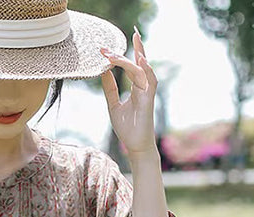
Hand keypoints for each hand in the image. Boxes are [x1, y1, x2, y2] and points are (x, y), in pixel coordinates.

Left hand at [100, 28, 158, 156]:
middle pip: (141, 63)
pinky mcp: (149, 100)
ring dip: (134, 57)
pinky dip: (146, 70)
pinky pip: (150, 81)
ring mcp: (147, 92)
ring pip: (142, 70)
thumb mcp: (113, 105)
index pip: (131, 66)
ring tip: (125, 47)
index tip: (105, 51)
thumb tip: (104, 72)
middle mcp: (143, 87)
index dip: (120, 57)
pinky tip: (141, 60)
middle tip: (130, 33)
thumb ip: (110, 89)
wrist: (135, 146)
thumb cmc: (127, 128)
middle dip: (137, 47)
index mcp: (136, 87)